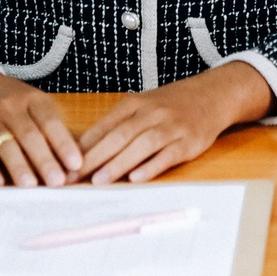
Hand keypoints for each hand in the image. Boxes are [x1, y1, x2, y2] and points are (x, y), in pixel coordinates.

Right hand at [0, 61, 83, 187]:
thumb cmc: (17, 104)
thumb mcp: (38, 105)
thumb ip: (56, 129)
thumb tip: (79, 158)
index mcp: (34, 100)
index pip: (51, 122)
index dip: (64, 144)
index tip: (76, 164)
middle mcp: (11, 108)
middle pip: (29, 136)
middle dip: (44, 160)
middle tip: (57, 182)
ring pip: (6, 146)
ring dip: (19, 167)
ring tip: (31, 186)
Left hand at [77, 62, 272, 183]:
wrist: (212, 95)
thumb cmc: (170, 105)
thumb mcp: (142, 105)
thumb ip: (117, 125)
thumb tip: (84, 151)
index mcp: (135, 104)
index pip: (104, 127)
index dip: (83, 148)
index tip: (64, 166)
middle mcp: (152, 113)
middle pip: (119, 136)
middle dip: (94, 158)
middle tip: (74, 178)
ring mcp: (171, 127)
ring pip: (141, 146)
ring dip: (119, 164)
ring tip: (99, 181)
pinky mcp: (188, 142)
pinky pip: (167, 155)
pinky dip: (151, 167)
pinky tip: (137, 178)